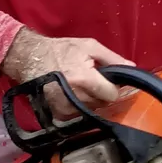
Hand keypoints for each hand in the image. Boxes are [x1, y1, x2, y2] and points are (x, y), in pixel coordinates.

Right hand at [3, 28, 131, 118]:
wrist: (29, 58)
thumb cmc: (59, 50)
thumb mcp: (89, 46)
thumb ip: (112, 58)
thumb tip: (132, 68)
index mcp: (84, 78)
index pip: (111, 94)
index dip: (114, 88)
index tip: (109, 82)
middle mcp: (74, 96)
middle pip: (102, 104)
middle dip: (102, 94)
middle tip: (92, 81)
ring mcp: (64, 107)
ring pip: (91, 111)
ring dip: (91, 101)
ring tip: (80, 86)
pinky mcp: (57, 114)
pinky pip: (78, 116)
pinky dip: (79, 107)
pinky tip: (72, 94)